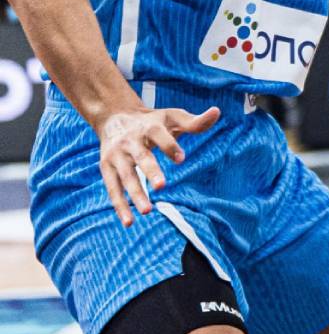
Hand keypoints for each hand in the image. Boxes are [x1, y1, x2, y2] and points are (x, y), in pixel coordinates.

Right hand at [97, 106, 219, 226]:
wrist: (115, 117)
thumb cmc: (151, 121)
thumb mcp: (172, 117)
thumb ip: (194, 121)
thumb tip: (216, 112)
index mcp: (149, 127)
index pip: (159, 135)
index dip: (170, 146)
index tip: (181, 158)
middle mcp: (130, 141)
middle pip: (141, 157)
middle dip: (150, 171)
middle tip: (161, 186)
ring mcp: (116, 156)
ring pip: (125, 176)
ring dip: (135, 194)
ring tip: (147, 211)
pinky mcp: (107, 168)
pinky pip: (112, 188)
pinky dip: (119, 205)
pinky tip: (129, 222)